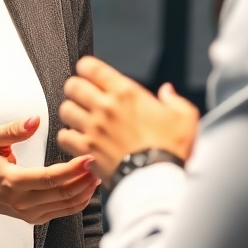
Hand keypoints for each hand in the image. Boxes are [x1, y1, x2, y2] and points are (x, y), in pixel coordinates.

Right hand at [0, 117, 99, 233]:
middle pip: (63, 194)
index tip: (89, 157)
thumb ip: (12, 129)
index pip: (49, 179)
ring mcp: (28, 213)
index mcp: (11, 182)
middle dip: (86, 179)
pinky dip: (79, 200)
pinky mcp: (34, 217)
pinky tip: (88, 185)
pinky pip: (63, 212)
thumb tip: (34, 120)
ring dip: (86, 190)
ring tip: (100, 170)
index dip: (72, 170)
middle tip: (103, 160)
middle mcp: (21, 202)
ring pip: (67, 206)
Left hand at [58, 56, 199, 182]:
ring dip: (71, 113)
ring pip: (65, 110)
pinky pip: (63, 136)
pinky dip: (67, 137)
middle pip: (72, 85)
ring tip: (78, 119)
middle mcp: (105, 107)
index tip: (90, 74)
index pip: (91, 67)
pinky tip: (77, 140)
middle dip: (75, 89)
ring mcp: (93, 128)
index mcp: (127, 93)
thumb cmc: (172, 149)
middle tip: (82, 96)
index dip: (87, 68)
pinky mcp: (86, 150)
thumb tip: (167, 91)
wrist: (159, 180)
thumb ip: (174, 101)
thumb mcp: (185, 117)